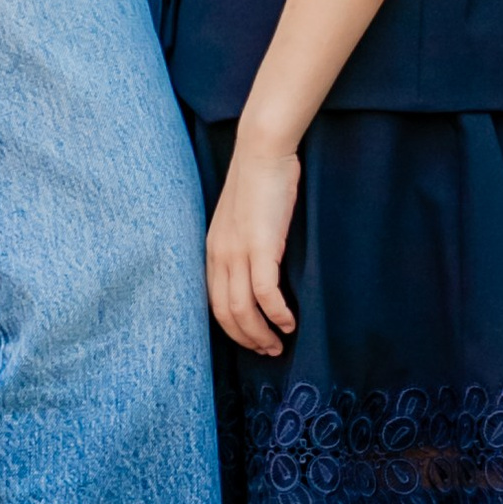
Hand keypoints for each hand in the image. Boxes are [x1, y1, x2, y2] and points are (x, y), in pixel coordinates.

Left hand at [206, 137, 301, 355]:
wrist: (262, 151)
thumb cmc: (259, 181)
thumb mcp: (241, 218)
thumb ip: (242, 244)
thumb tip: (258, 268)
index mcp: (213, 250)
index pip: (215, 303)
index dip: (233, 328)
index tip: (252, 339)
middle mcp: (219, 256)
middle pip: (226, 314)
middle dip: (247, 339)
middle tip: (269, 351)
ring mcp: (237, 252)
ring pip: (244, 310)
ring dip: (262, 334)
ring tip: (280, 343)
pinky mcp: (260, 247)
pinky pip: (266, 294)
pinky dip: (277, 314)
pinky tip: (289, 321)